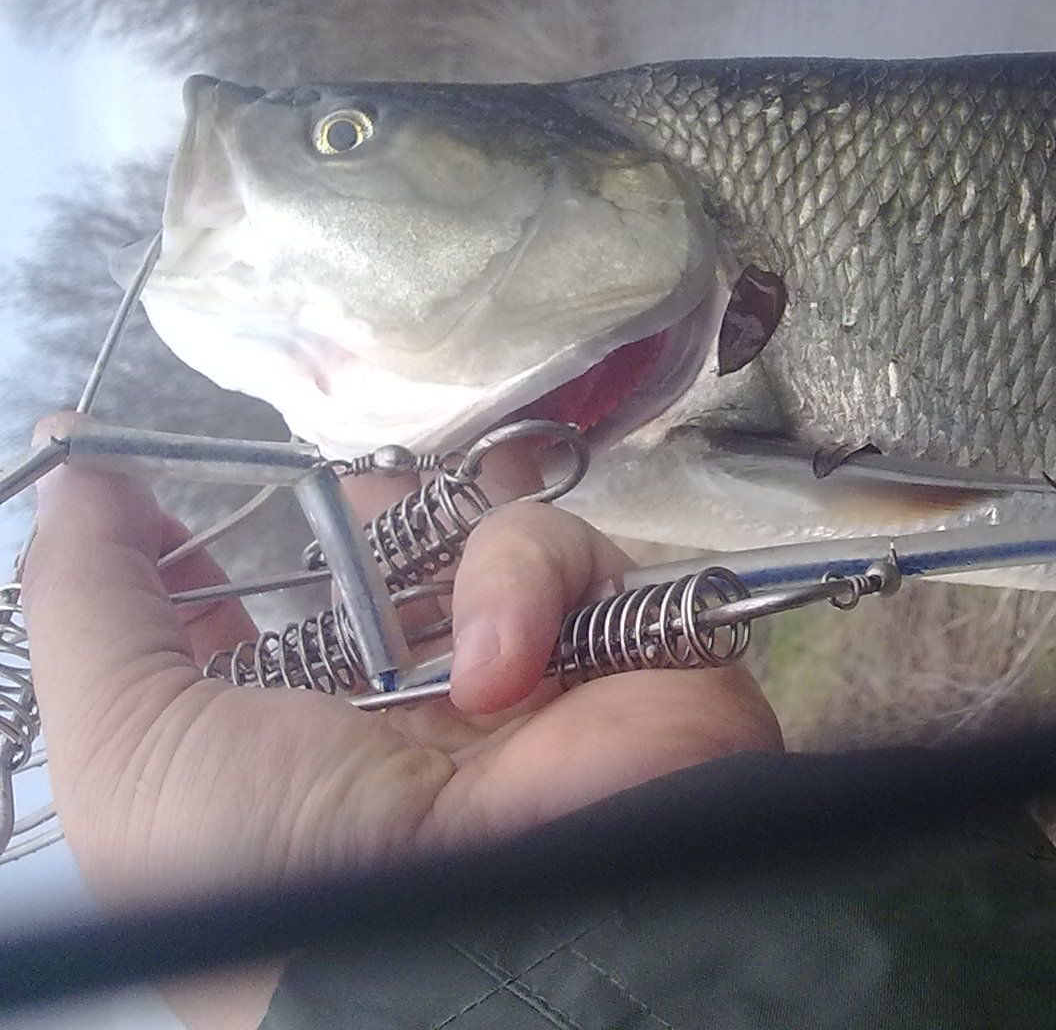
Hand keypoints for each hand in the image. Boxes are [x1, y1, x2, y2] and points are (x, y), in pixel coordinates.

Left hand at [22, 412, 781, 1029]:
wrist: (466, 941)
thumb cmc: (272, 862)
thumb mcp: (129, 747)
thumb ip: (90, 601)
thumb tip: (76, 474)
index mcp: (293, 739)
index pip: (265, 619)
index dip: (222, 553)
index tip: (169, 493)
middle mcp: (410, 707)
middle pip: (388, 555)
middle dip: (366, 515)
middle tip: (342, 506)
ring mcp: (526, 675)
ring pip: (484, 532)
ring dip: (466, 569)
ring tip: (459, 665)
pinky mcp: (618, 641)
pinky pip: (565, 551)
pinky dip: (525, 592)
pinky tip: (505, 681)